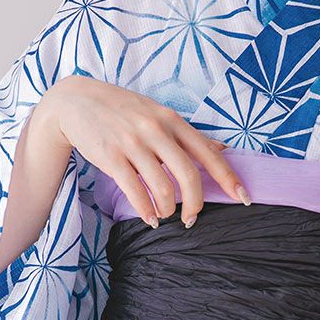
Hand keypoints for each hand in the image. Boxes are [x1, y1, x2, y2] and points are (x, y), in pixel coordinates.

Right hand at [37, 75, 248, 227]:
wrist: (76, 101)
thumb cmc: (123, 110)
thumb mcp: (159, 113)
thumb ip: (188, 135)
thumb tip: (222, 148)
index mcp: (173, 120)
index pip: (209, 153)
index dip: (228, 178)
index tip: (242, 196)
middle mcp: (156, 130)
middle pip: (188, 175)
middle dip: (196, 203)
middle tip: (192, 218)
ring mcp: (133, 143)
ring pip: (162, 186)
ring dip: (169, 208)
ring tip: (166, 214)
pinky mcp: (111, 156)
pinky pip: (135, 191)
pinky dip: (146, 210)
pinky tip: (150, 218)